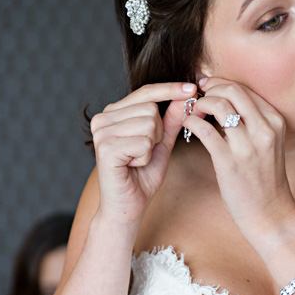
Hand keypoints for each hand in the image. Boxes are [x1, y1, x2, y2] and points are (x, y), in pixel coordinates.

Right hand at [90, 82, 196, 224]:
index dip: (170, 90)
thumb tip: (184, 96)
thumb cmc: (142, 176)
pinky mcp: (105, 147)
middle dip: (157, 133)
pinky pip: (143, 142)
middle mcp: (103, 118)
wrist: (127, 206)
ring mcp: (101, 132)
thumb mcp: (161, 144)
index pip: (145, 92)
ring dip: (151, 147)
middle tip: (144, 152)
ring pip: (148, 124)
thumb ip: (171, 120)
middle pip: (150, 108)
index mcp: (113, 113)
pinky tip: (132, 166)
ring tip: (137, 160)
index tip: (192, 88)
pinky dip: (145, 157)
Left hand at [183, 77, 294, 241]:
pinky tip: (188, 126)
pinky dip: (191, 122)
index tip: (207, 87)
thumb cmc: (265, 179)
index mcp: (275, 121)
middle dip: (210, 88)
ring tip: (193, 113)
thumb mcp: (268, 143)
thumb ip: (254, 122)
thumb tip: (226, 101)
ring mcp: (248, 146)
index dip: (221, 83)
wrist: (271, 213)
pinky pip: (205, 130)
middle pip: (232, 90)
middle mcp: (265, 129)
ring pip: (219, 105)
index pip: (244, 89)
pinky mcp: (230, 162)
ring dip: (200, 104)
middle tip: (197, 97)